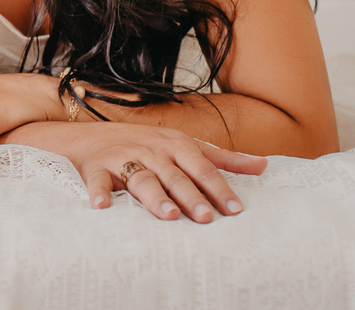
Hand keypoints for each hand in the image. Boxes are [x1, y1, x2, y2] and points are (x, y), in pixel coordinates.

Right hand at [47, 121, 267, 222]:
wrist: (91, 137)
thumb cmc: (146, 145)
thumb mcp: (185, 146)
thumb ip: (223, 158)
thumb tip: (263, 164)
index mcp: (175, 146)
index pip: (202, 168)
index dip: (218, 188)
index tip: (234, 209)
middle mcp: (152, 151)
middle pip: (174, 176)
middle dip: (190, 196)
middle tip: (205, 217)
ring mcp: (123, 159)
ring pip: (142, 179)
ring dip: (155, 196)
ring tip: (168, 214)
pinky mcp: (97, 169)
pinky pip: (99, 181)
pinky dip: (100, 192)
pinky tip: (102, 205)